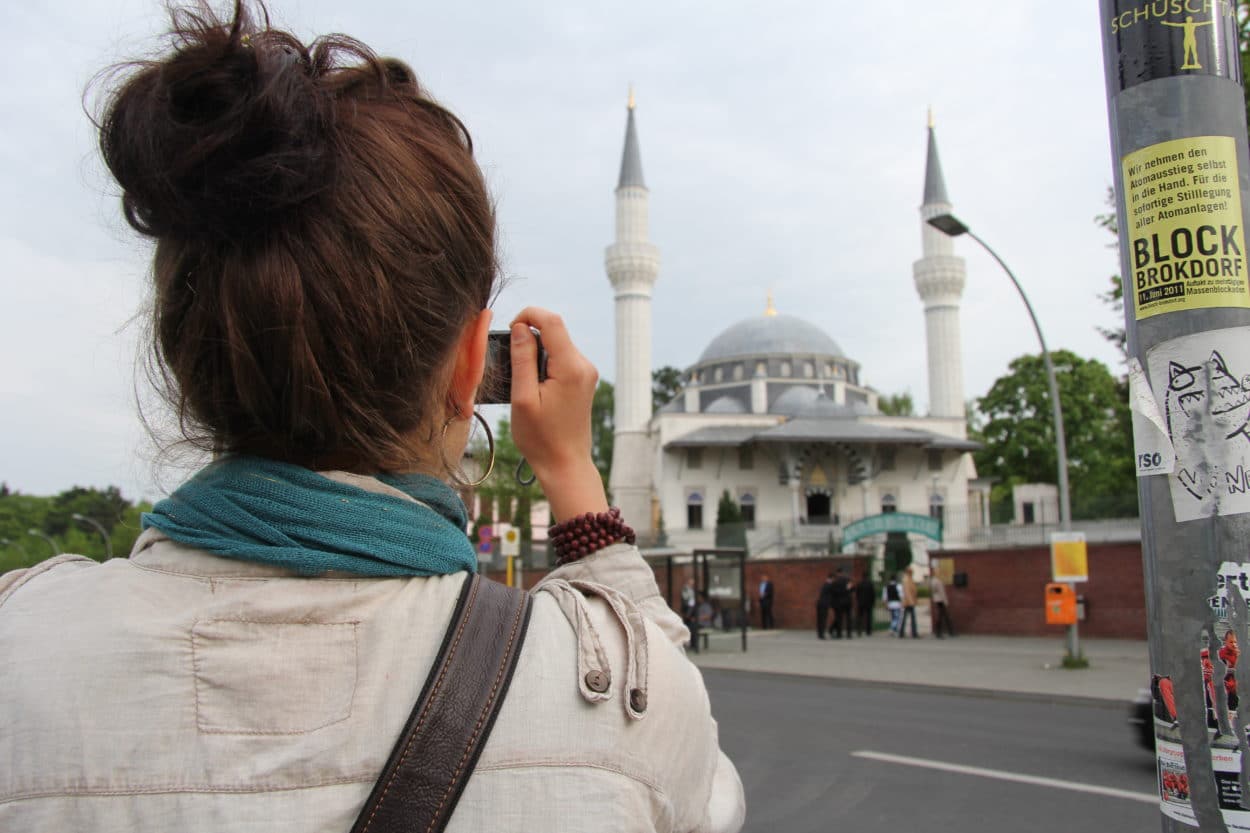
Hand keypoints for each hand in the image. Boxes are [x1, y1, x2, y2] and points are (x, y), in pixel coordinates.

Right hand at [509, 307, 607, 521]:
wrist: (565, 464)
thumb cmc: (541, 438)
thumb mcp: (523, 398)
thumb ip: (522, 359)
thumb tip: (521, 327)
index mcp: (570, 367)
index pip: (552, 321)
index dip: (528, 315)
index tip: (509, 330)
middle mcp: (584, 365)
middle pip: (555, 330)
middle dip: (529, 336)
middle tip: (510, 362)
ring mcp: (586, 372)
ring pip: (557, 344)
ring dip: (536, 351)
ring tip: (522, 381)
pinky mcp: (583, 380)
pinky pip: (562, 357)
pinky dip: (544, 362)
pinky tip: (534, 386)